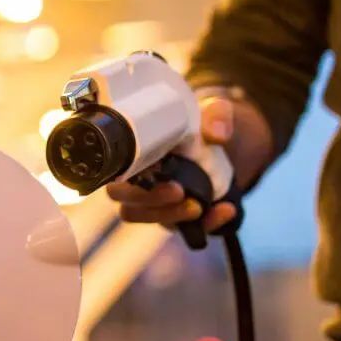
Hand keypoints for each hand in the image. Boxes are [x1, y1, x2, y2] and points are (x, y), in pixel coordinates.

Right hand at [105, 95, 273, 231]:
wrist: (223, 143)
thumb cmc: (202, 122)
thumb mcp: (212, 110)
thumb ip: (217, 114)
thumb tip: (217, 134)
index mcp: (135, 153)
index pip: (115, 171)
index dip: (125, 176)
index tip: (151, 170)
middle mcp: (138, 180)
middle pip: (126, 203)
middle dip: (149, 201)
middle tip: (178, 191)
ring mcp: (156, 202)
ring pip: (150, 219)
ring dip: (172, 215)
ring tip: (200, 206)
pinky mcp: (178, 216)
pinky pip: (186, 229)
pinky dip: (207, 223)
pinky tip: (226, 210)